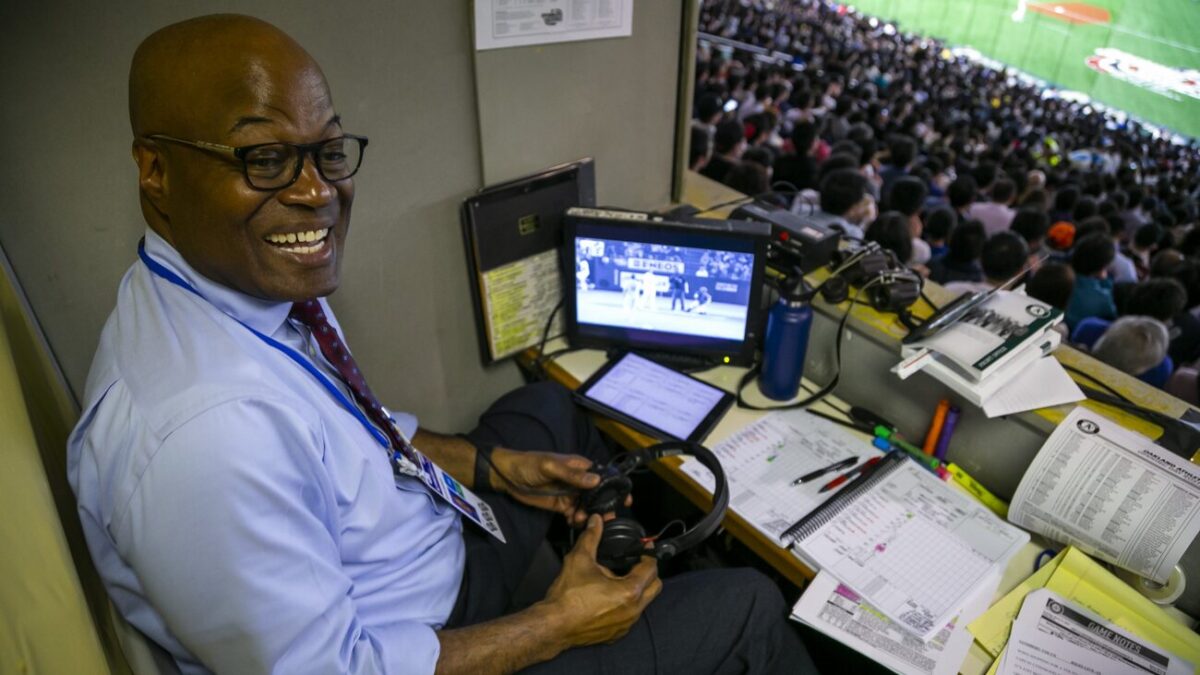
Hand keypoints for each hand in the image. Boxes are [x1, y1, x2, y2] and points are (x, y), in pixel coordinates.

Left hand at [490, 448, 627, 525]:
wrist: (507, 476)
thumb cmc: (529, 464)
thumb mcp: (550, 466)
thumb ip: (572, 475)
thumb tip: (596, 480)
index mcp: (579, 466)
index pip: (603, 476)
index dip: (615, 487)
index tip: (624, 500)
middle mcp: (578, 480)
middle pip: (598, 494)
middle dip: (604, 506)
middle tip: (606, 518)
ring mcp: (570, 493)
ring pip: (587, 506)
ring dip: (589, 514)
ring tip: (582, 520)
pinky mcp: (560, 504)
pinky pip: (574, 513)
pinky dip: (577, 519)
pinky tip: (574, 522)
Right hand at [538, 515, 661, 646]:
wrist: (554, 625)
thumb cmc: (568, 597)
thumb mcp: (580, 560)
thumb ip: (591, 537)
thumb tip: (596, 521)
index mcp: (629, 591)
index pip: (651, 569)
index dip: (648, 555)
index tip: (644, 549)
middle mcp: (633, 610)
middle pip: (654, 587)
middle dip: (648, 573)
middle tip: (634, 563)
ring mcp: (626, 624)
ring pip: (643, 602)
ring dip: (637, 589)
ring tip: (618, 579)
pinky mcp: (617, 633)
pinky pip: (630, 616)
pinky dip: (626, 605)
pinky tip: (610, 597)